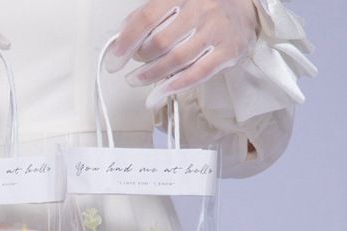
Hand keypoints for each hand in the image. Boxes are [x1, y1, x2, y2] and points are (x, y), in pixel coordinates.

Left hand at [106, 0, 258, 107]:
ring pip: (175, 60)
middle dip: (140, 59)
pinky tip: (159, 93)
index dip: (126, 41)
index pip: (147, 18)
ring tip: (138, 80)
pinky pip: (196, 74)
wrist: (245, 10)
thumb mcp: (176, 4)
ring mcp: (216, 29)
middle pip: (159, 42)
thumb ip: (148, 17)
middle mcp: (201, 7)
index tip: (114, 59)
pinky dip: (173, 86)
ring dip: (151, 76)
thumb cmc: (203, 9)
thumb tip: (120, 40)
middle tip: (133, 67)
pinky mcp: (228, 51)